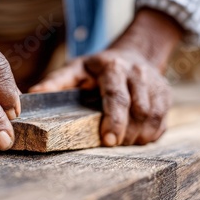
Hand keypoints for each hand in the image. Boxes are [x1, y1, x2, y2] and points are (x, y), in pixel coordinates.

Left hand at [30, 8, 183, 146]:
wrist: (133, 53)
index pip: (117, 96)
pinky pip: (163, 120)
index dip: (115, 120)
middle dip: (127, 133)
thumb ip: (56, 82)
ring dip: (140, 136)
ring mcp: (156, 83)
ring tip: (124, 144)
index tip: (107, 140)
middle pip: (139, 109)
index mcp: (113, 67)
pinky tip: (138, 138)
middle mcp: (138, 73)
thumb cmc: (97, 67)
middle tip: (113, 146)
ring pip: (154, 116)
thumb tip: (33, 95)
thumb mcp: (75, 68)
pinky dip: (152, 134)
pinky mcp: (166, 94)